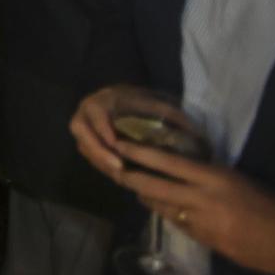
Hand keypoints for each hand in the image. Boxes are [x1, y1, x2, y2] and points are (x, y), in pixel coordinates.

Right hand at [70, 84, 187, 177]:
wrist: (129, 101)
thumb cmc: (144, 103)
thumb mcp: (157, 104)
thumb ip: (172, 116)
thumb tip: (194, 133)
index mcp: (104, 98)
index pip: (96, 112)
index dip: (102, 129)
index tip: (116, 145)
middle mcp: (88, 110)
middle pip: (79, 129)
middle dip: (97, 150)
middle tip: (117, 167)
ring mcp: (85, 124)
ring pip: (82, 143)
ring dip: (98, 160)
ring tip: (119, 176)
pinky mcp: (87, 138)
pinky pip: (87, 151)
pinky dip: (99, 163)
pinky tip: (117, 173)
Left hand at [119, 143, 274, 274]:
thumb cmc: (268, 202)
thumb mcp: (236, 178)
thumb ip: (206, 175)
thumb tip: (180, 169)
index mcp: (213, 177)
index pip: (168, 162)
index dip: (141, 154)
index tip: (120, 146)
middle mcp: (202, 198)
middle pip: (155, 186)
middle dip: (131, 179)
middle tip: (114, 171)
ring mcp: (201, 222)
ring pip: (162, 207)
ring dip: (147, 198)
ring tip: (135, 188)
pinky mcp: (203, 241)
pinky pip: (177, 224)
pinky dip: (168, 214)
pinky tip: (163, 209)